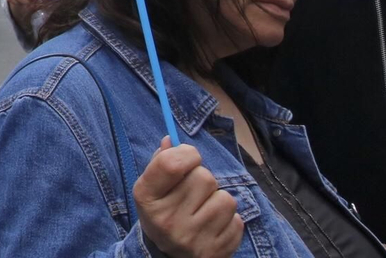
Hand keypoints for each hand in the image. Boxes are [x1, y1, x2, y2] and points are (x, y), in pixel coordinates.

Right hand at [134, 140, 241, 257]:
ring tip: (206, 209)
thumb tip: (171, 140)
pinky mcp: (215, 252)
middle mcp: (167, 220)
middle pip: (204, 178)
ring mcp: (192, 239)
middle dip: (204, 178)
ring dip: (219, 199)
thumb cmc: (163, 212)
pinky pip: (238, 221)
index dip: (187, 153)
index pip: (171, 164)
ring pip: (226, 199)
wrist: (170, 257)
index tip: (190, 157)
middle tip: (195, 190)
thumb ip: (161, 163)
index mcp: (147, 198)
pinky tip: (214, 225)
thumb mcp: (153, 188)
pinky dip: (230, 220)